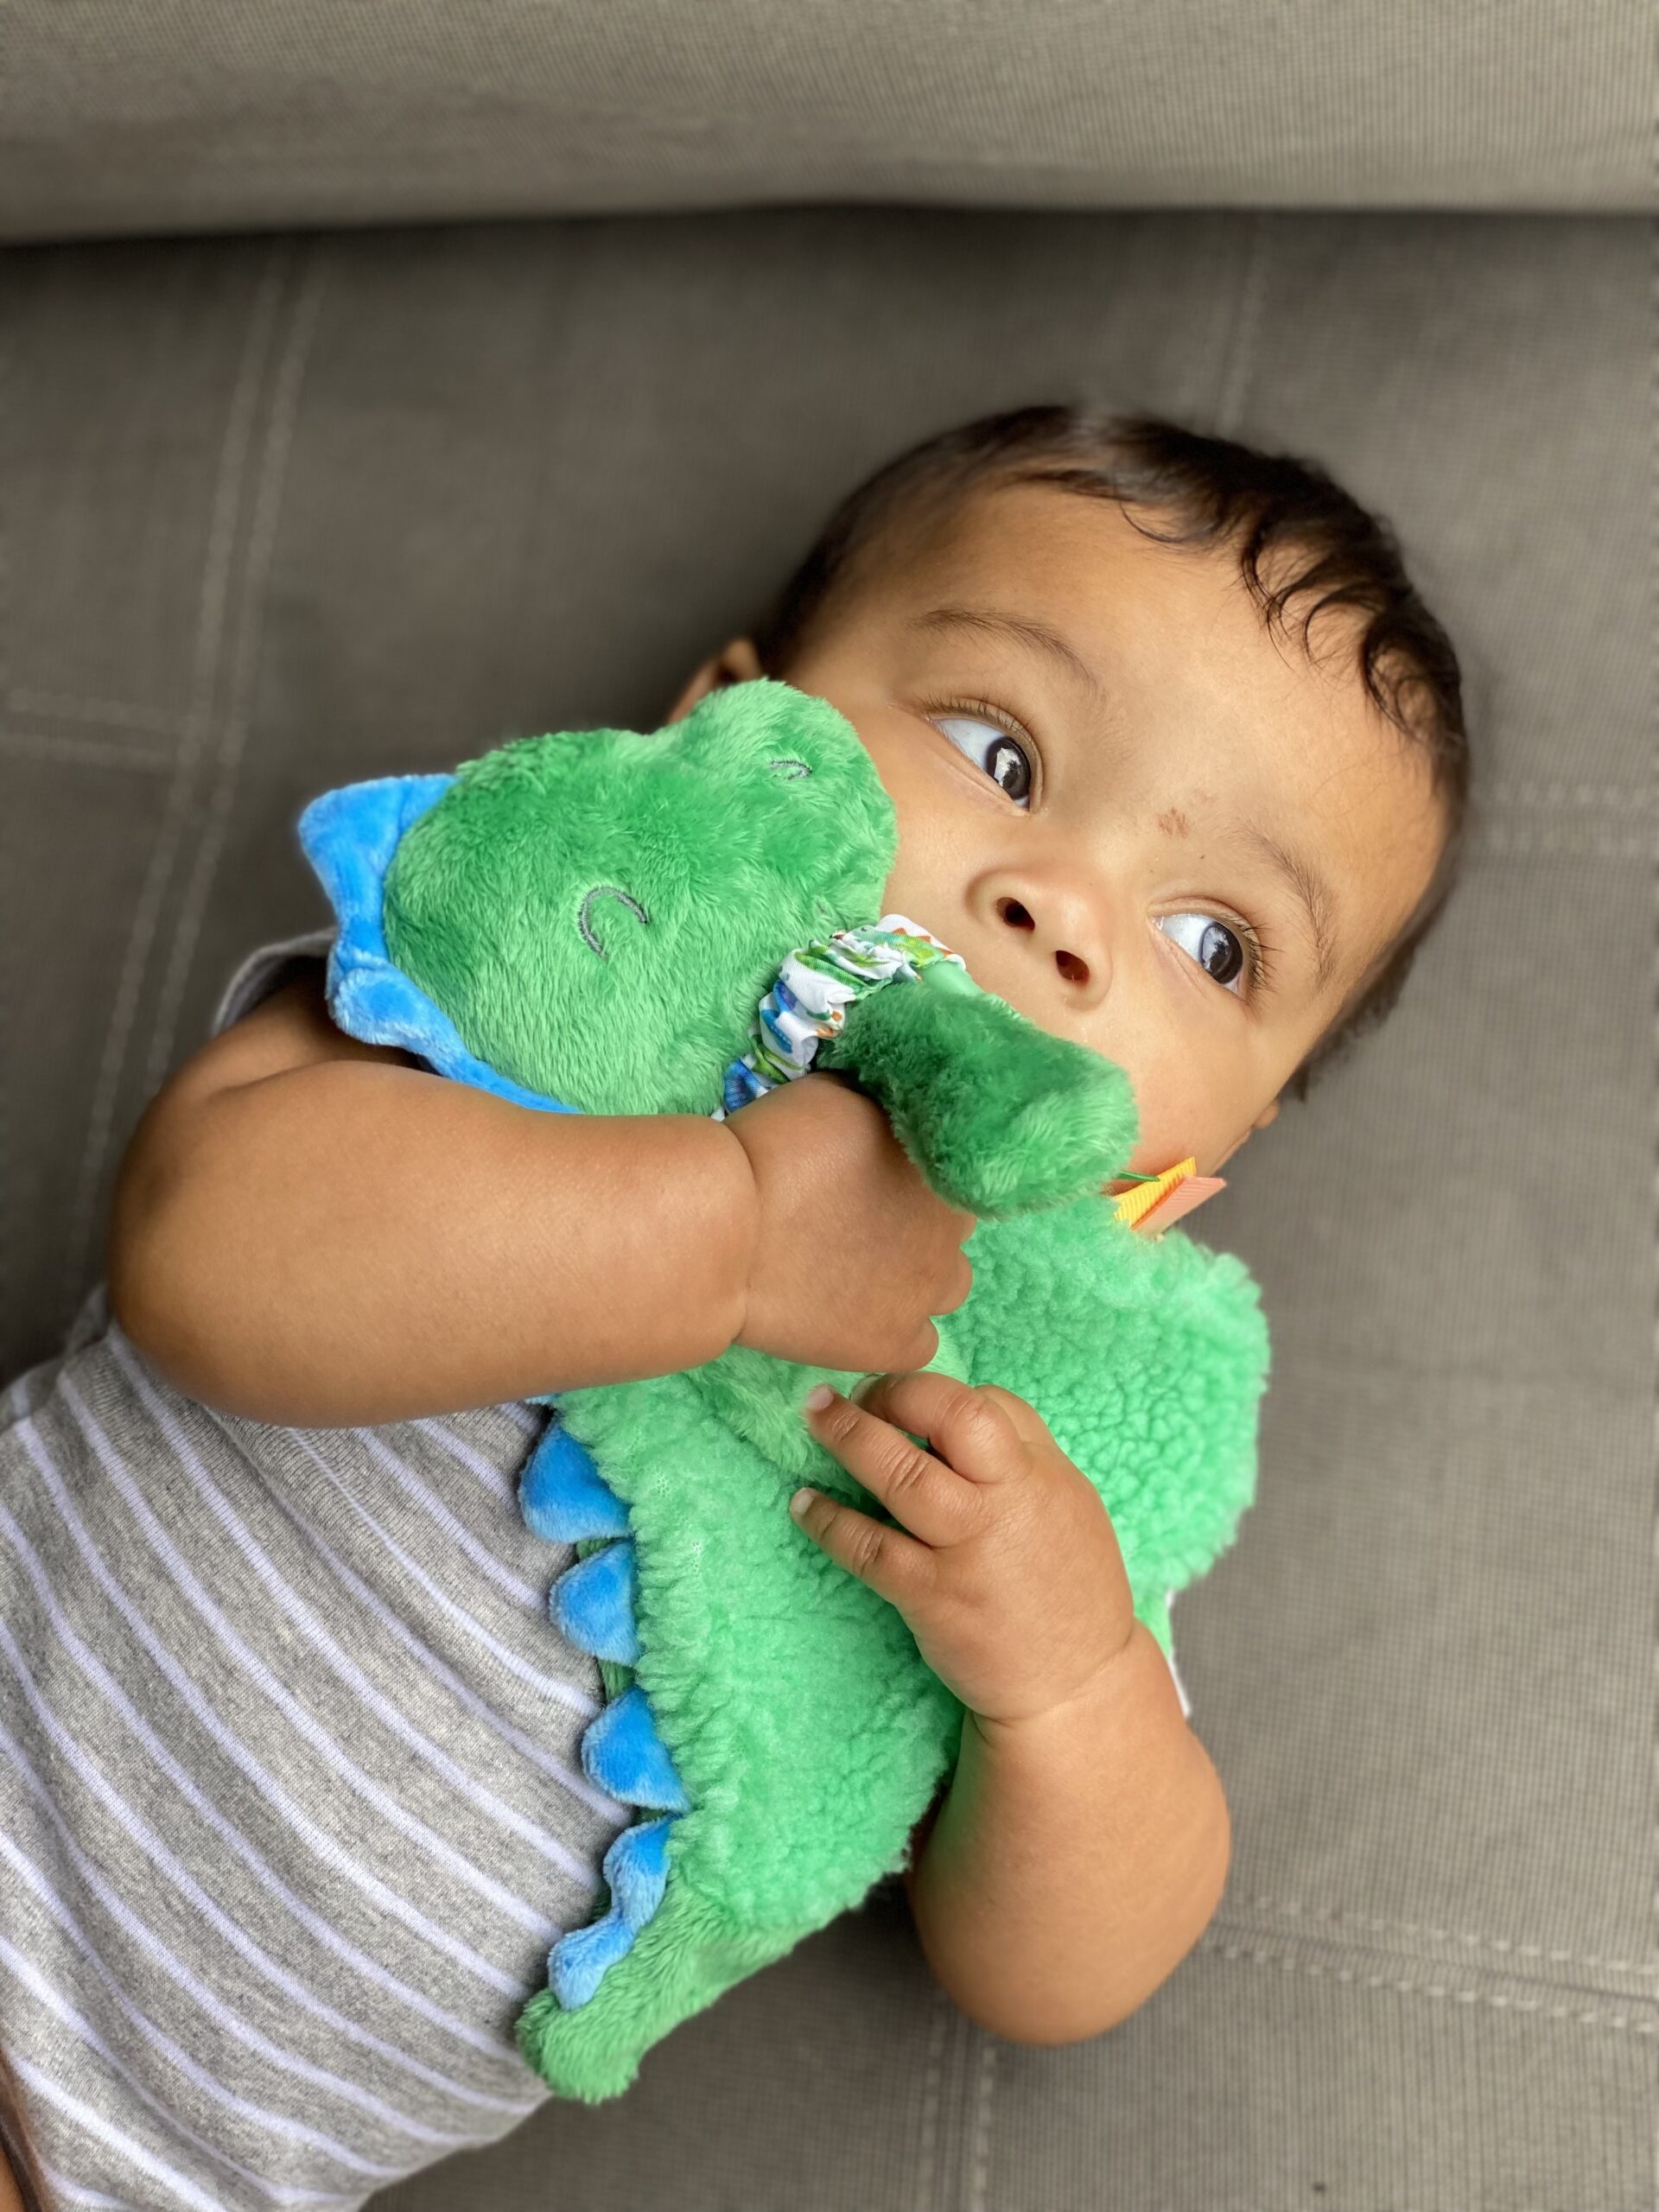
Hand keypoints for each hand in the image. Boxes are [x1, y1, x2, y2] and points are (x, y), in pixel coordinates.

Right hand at [724, 1074, 975, 1373]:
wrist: (726, 1230)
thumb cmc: (770, 1153)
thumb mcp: (835, 1097)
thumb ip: (876, 1112)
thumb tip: (884, 1117)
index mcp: (936, 1163)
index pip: (949, 1166)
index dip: (909, 1172)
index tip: (869, 1179)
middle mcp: (948, 1226)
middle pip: (951, 1224)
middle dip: (917, 1221)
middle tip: (862, 1222)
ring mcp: (927, 1288)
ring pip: (948, 1283)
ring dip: (918, 1275)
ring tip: (863, 1272)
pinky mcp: (897, 1341)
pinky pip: (920, 1342)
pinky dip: (896, 1330)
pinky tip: (857, 1316)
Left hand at [795, 1372, 1138, 1724]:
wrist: (1075, 1686)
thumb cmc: (1067, 1589)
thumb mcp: (1065, 1506)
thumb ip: (1017, 1461)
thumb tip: (950, 1420)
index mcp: (1044, 1474)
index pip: (990, 1403)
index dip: (937, 1392)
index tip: (902, 1401)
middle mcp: (1011, 1502)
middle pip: (953, 1417)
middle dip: (895, 1391)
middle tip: (852, 1392)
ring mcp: (970, 1550)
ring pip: (904, 1475)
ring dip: (849, 1437)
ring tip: (811, 1416)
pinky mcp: (934, 1597)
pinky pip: (870, 1549)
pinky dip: (829, 1520)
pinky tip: (803, 1504)